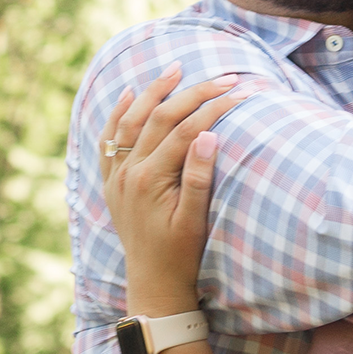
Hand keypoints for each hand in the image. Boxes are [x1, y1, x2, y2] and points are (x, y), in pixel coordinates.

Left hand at [99, 66, 253, 304]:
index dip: (216, 108)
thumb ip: (199, 177)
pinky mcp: (112, 182)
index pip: (187, 130)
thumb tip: (209, 135)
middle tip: (225, 76)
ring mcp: (117, 176)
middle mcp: (128, 172)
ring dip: (154, 92)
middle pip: (162, 118)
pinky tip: (129, 94)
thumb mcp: (195, 220)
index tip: (243, 92)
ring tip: (176, 69)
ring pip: (132, 120)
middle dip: (195, 93)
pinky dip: (119, 114)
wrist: (153, 284)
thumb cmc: (181, 256)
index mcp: (150, 180)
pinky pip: (110, 140)